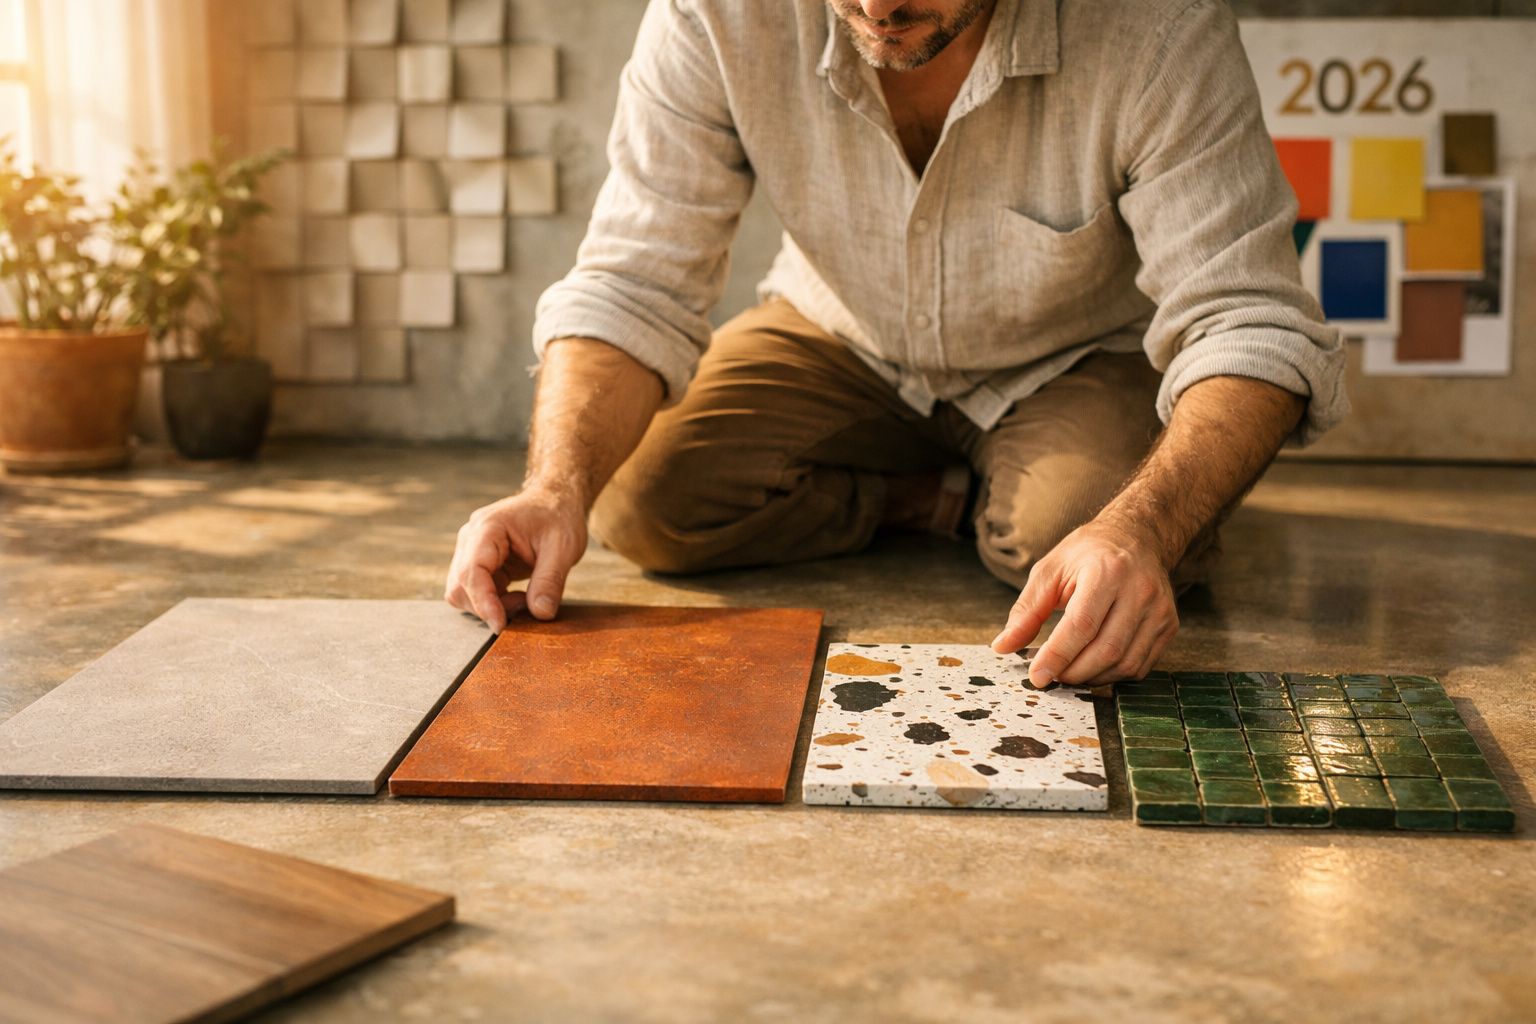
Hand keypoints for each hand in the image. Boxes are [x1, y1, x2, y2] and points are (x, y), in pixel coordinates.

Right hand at [443, 486, 587, 631]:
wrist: (555, 501)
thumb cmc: (558, 517)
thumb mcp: (564, 547)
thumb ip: (550, 580)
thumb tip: (540, 614)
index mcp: (488, 528)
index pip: (472, 571)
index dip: (483, 602)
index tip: (500, 625)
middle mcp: (471, 538)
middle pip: (460, 586)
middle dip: (489, 606)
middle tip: (526, 605)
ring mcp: (471, 551)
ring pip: (463, 592)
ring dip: (490, 606)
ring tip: (524, 600)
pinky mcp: (479, 563)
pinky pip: (475, 592)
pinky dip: (494, 602)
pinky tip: (519, 597)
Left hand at [990, 518, 1178, 686]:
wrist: (1137, 538)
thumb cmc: (1088, 554)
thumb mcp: (1050, 571)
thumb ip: (1027, 610)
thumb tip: (1003, 646)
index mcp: (1107, 572)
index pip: (1082, 625)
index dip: (1057, 655)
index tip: (1036, 676)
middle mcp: (1140, 591)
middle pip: (1106, 650)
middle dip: (1072, 672)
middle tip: (1050, 676)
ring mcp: (1160, 611)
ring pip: (1125, 664)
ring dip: (1092, 678)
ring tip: (1068, 672)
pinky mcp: (1169, 626)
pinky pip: (1140, 666)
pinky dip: (1113, 675)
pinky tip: (1093, 668)